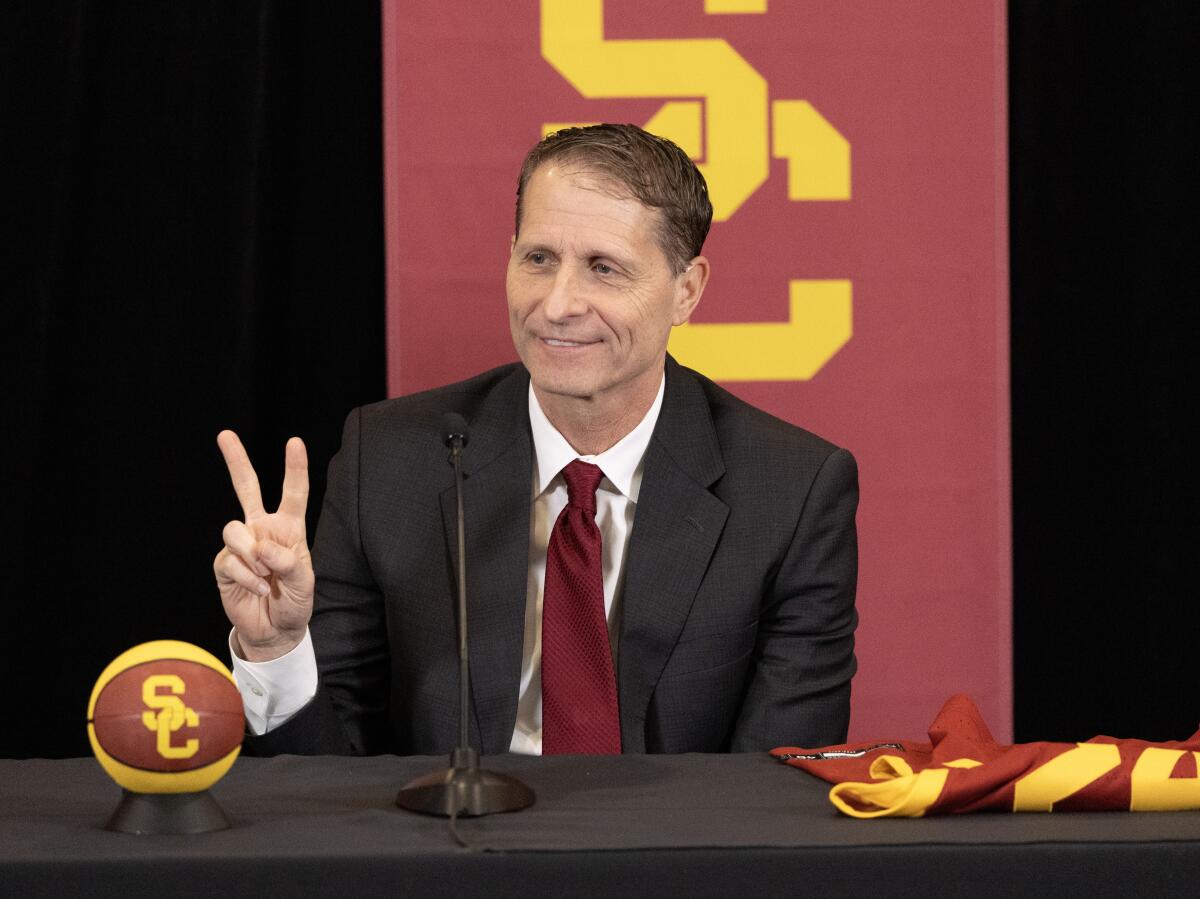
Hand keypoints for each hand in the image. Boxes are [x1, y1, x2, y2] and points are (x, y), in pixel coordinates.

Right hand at [213, 430, 314, 661]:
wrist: (274, 630)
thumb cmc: (293, 601)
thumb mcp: (303, 584)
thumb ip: (288, 562)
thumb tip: (261, 547)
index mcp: (288, 528)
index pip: (292, 493)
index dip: (294, 468)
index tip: (295, 442)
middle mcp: (262, 530)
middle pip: (246, 488)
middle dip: (236, 461)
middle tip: (225, 434)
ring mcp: (241, 545)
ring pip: (233, 529)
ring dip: (251, 555)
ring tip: (264, 576)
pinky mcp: (224, 563)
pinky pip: (229, 559)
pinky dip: (245, 577)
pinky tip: (257, 589)